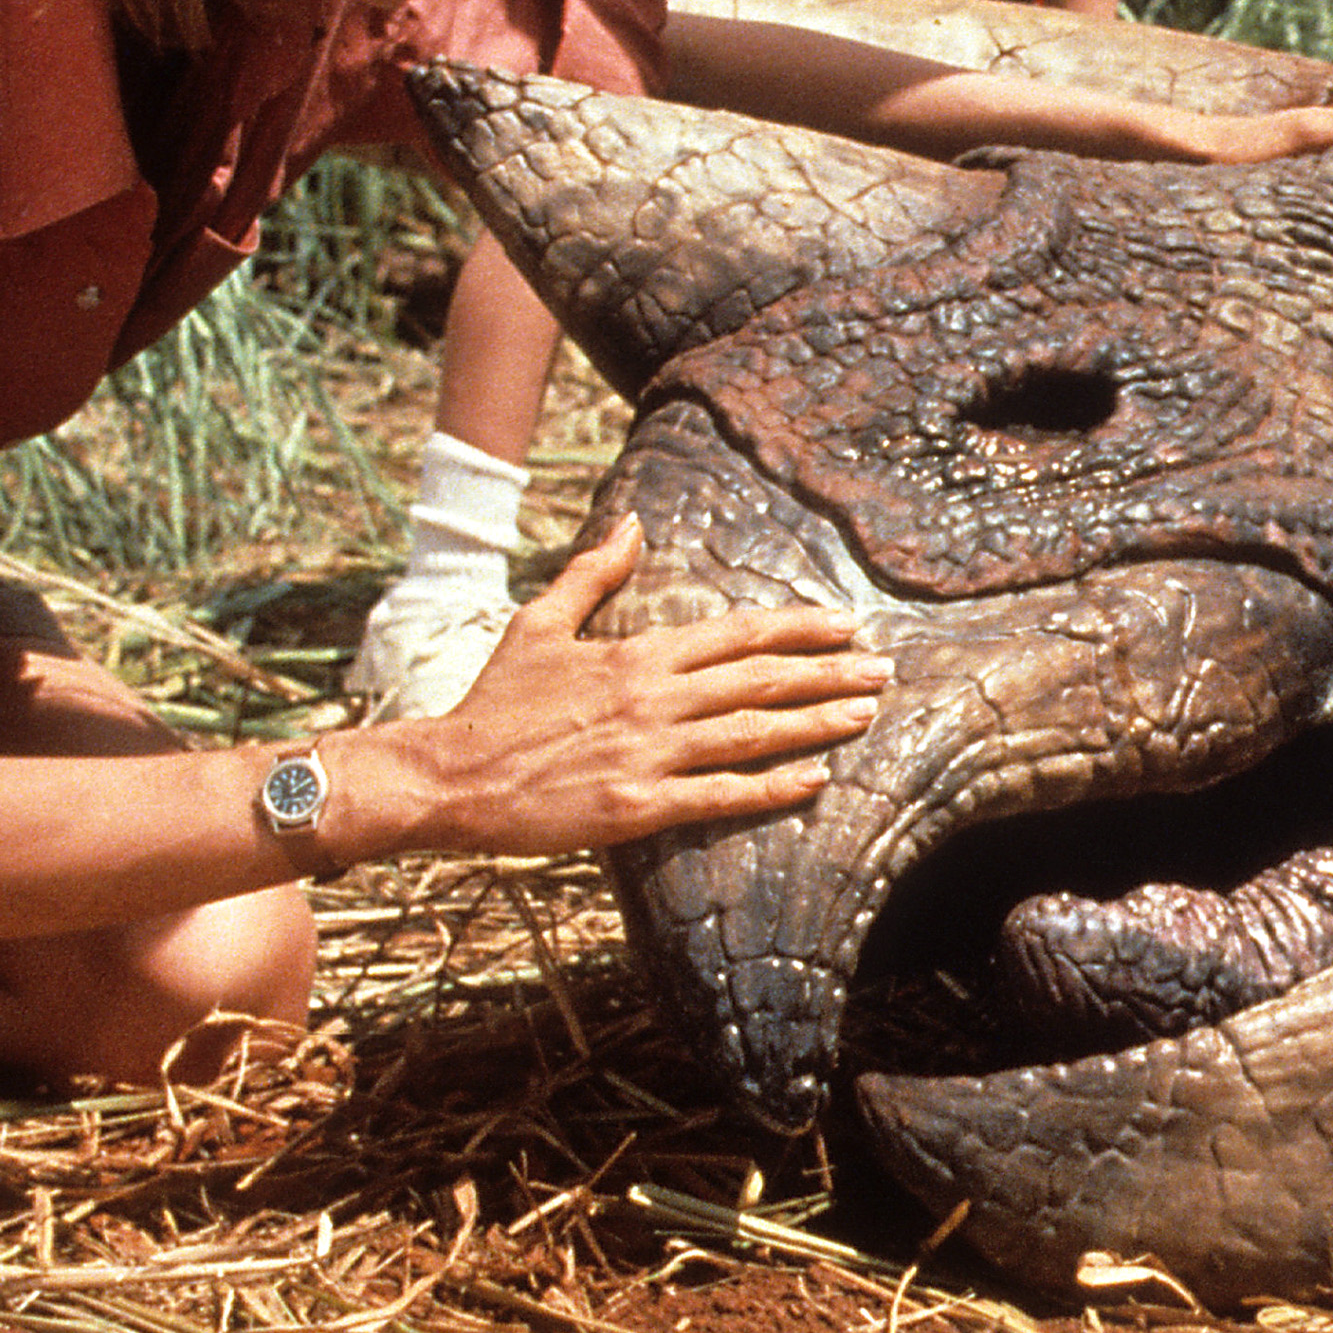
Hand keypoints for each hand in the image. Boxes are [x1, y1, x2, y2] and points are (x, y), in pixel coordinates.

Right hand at [385, 522, 890, 858]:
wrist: (449, 776)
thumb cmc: (495, 701)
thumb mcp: (539, 623)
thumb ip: (592, 574)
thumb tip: (632, 524)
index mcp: (636, 654)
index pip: (735, 635)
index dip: (795, 629)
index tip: (844, 624)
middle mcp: (651, 698)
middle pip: (758, 680)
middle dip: (828, 672)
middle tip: (883, 669)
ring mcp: (647, 754)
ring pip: (750, 733)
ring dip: (815, 723)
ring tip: (866, 714)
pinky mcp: (635, 807)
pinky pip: (718, 795)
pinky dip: (771, 788)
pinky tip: (815, 781)